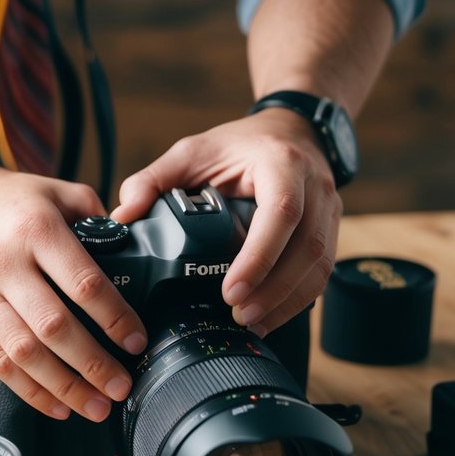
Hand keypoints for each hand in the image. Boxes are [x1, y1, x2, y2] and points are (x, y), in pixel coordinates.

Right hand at [0, 162, 147, 421]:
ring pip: (25, 352)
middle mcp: (6, 264)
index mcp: (37, 231)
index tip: (135, 342)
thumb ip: (95, 215)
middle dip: (93, 364)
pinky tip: (55, 405)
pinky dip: (28, 389)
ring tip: (94, 406)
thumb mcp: (56, 191)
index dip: (115, 318)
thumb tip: (133, 247)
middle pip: (55, 326)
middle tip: (121, 387)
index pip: (84, 283)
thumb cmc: (5, 199)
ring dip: (64, 387)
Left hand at [110, 109, 341, 337]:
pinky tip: (269, 318)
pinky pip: (321, 273)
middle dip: (274, 290)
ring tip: (252, 325)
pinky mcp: (331, 231)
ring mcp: (329, 210)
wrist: (293, 130)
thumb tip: (123, 214)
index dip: (260, 256)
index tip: (231, 290)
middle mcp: (314, 187)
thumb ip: (155, 179)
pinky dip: (297, 300)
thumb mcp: (194, 151)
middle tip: (239, 317)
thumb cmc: (241, 145)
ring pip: (319, 265)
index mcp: (281, 163)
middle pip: (307, 248)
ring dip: (287, 301)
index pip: (281, 212)